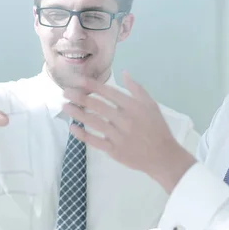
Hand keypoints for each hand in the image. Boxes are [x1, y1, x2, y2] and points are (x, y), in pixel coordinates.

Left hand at [62, 72, 195, 192]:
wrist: (163, 156)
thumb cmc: (157, 128)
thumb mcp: (151, 105)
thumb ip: (137, 89)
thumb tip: (124, 73)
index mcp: (133, 106)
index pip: (109, 92)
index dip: (92, 85)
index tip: (78, 80)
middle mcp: (124, 119)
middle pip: (97, 106)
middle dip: (79, 97)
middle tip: (65, 92)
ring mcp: (118, 136)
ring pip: (93, 122)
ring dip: (77, 113)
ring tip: (65, 106)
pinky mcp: (114, 150)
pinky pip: (94, 141)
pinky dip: (82, 134)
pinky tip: (73, 127)